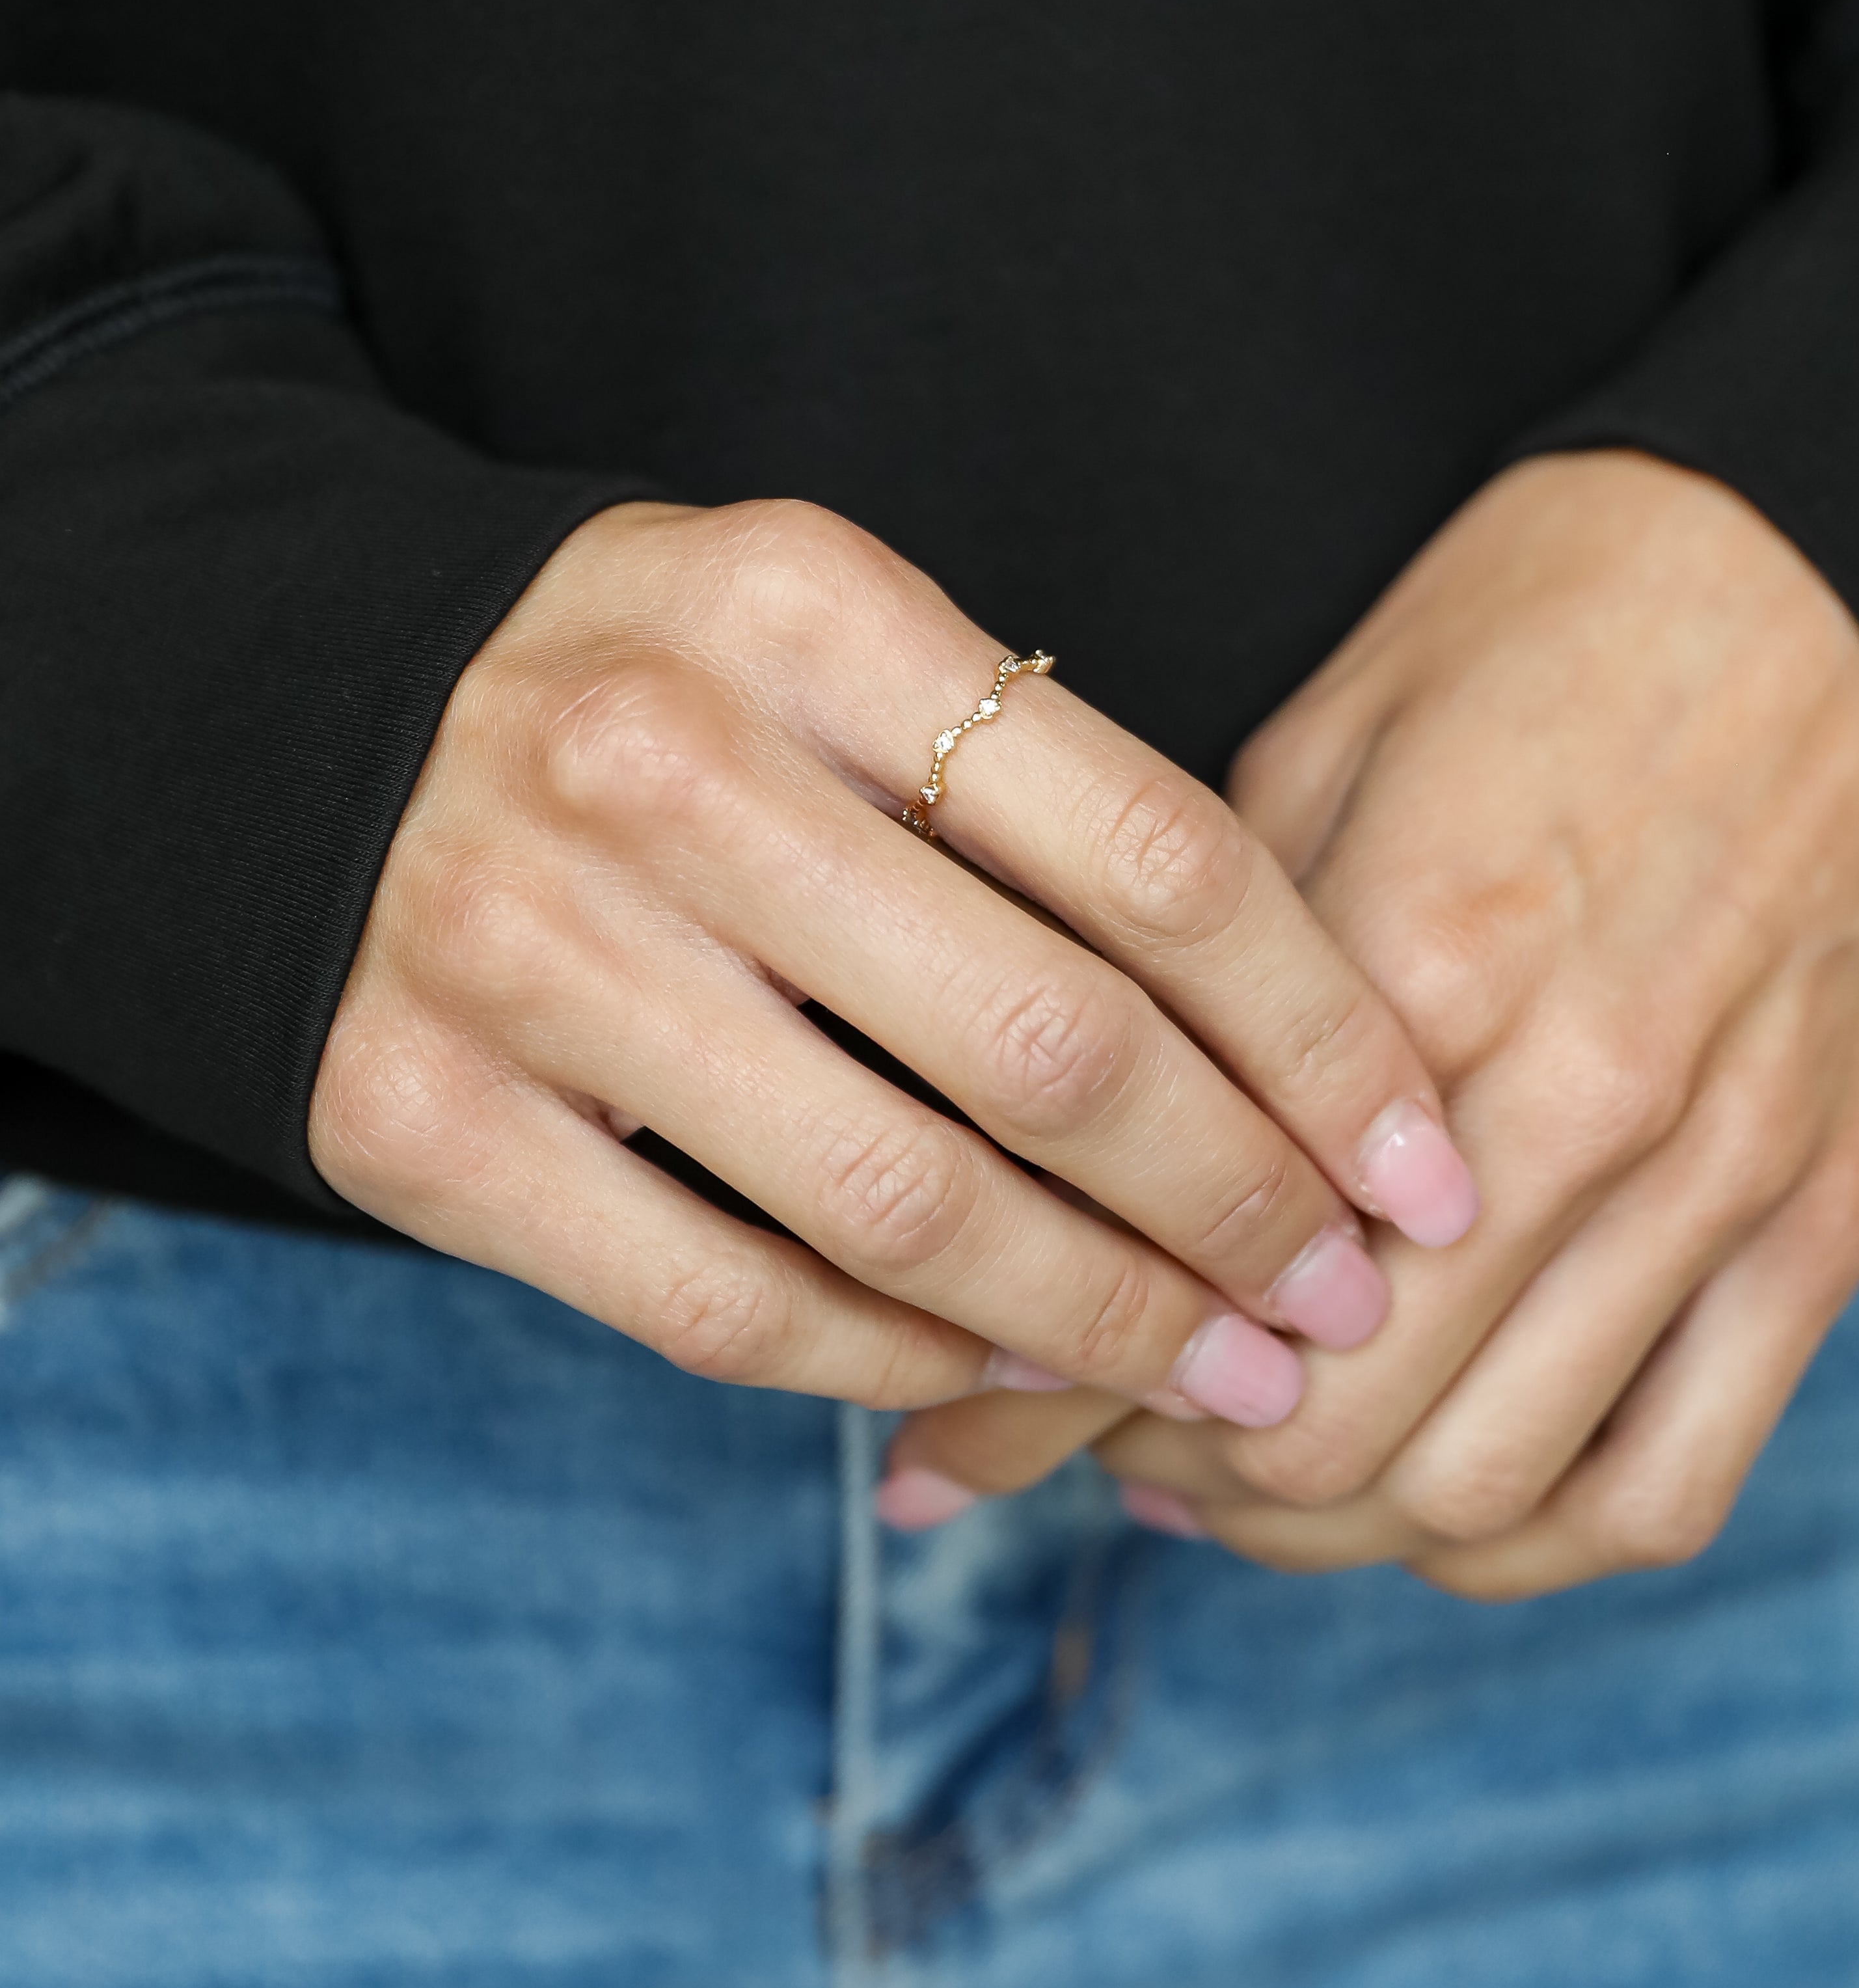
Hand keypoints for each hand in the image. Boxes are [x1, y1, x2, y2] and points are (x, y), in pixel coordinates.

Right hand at [309, 498, 1471, 1417]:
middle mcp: (656, 763)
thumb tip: (1298, 1070)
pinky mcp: (409, 1112)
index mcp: (805, 610)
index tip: (1423, 1167)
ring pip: (895, 1204)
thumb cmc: (658, 705)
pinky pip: (716, 1304)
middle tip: (1339, 1305)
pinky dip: (892, 1367)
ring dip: (1097, 1323)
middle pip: (1047, 1046)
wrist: (306, 721)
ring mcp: (515, 943)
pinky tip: (998, 1371)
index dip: (1326, 1038)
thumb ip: (1034, 804)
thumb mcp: (837, 658)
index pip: (1154, 849)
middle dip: (1240, 1211)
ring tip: (1214, 1377)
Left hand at [886, 453, 1858, 1594]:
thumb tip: (1042, 1183)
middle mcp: (1577, 1101)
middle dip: (1183, 1472)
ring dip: (1330, 1531)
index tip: (991, 1395)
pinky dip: (1524, 1543)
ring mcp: (1718, 1178)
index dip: (1064, 1381)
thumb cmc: (1522, 647)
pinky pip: (1664, 1487)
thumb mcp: (1310, 768)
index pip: (1197, 1279)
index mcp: (1422, 969)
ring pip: (1484, 1491)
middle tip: (1105, 1442)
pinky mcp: (1825, 1221)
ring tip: (1236, 1487)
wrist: (1791, 572)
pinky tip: (1427, 1508)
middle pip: (1333, 1430)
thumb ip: (1200, 988)